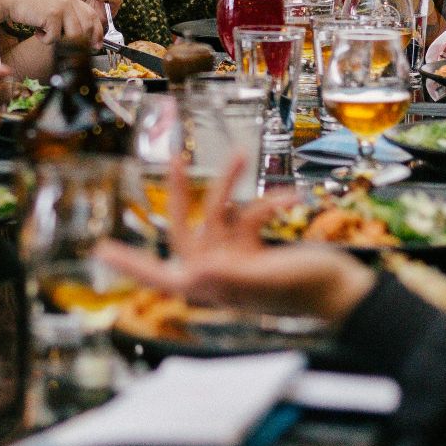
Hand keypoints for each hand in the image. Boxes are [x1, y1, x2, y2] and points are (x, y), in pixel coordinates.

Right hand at [0, 0, 103, 46]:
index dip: (97, 33)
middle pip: (86, 28)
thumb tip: (82, 37)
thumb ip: (68, 17)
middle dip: (82, 43)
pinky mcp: (52, 15)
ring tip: (47, 35)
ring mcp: (61, 7)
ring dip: (60, 41)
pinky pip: (55, 38)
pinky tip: (37, 32)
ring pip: (74, 35)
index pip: (92, 16)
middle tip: (72, 50)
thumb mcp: (53, 7)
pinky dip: (45, 40)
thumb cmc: (31, 6)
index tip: (96, 45)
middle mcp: (69, 1)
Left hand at [95, 156, 376, 320]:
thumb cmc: (308, 291)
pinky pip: (251, 215)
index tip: (101, 249)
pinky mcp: (256, 248)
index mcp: (212, 286)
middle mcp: (218, 272)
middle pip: (186, 229)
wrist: (344, 290)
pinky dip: (268, 203)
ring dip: (230, 184)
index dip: (130, 263)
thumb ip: (230, 278)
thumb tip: (192, 275)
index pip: (160, 275)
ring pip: (221, 213)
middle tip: (174, 160)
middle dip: (182, 193)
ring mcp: (237, 259)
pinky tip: (290, 198)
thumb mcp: (267, 281)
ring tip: (239, 154)